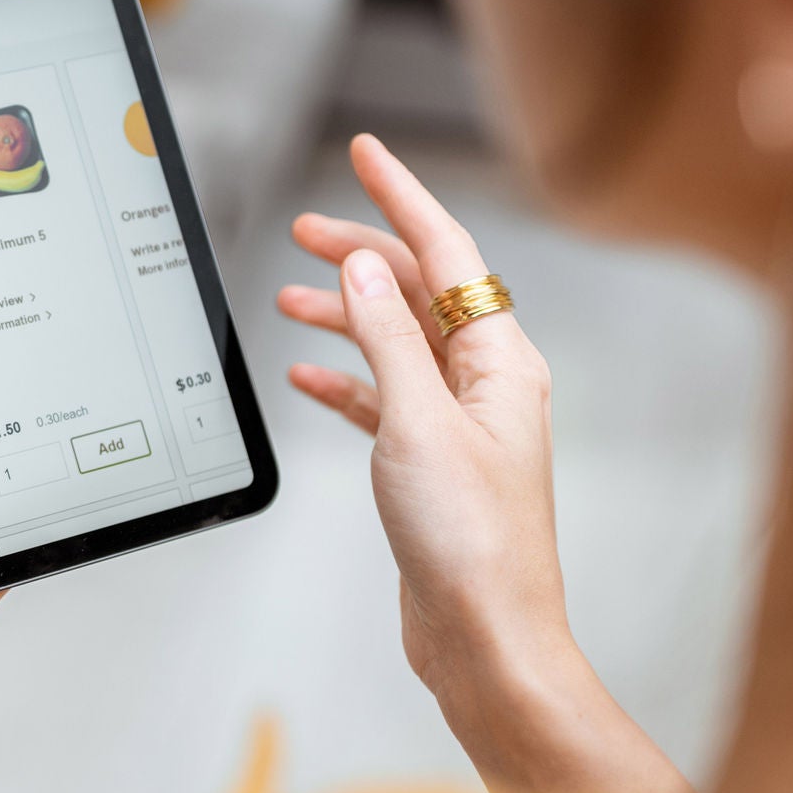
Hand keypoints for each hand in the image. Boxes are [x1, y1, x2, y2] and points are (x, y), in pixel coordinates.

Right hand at [278, 134, 693, 792]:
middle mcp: (485, 384)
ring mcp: (458, 424)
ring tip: (291, 298)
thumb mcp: (417, 422)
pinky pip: (381, 398)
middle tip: (305, 229)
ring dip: (344, 315)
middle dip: (362, 253)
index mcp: (500, 362)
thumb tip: (365, 268)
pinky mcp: (429, 464)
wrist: (486, 638)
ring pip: (395, 342)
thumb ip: (385, 338)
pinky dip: (343, 380)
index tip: (366, 153)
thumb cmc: (472, 544)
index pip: (449, 251)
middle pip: (419, 291)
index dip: (401, 196)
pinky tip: (307, 377)